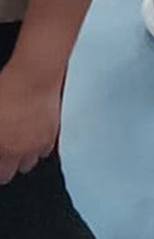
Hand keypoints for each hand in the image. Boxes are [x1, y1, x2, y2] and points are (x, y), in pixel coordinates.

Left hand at [0, 58, 60, 183]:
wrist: (36, 73)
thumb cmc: (10, 89)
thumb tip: (0, 141)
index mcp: (6, 149)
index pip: (3, 174)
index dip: (0, 166)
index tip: (0, 158)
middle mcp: (25, 148)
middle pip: (20, 169)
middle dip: (12, 163)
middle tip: (6, 150)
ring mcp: (42, 139)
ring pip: (35, 158)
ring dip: (28, 153)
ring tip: (20, 141)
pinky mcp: (55, 128)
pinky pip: (48, 145)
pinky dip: (41, 143)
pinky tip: (34, 132)